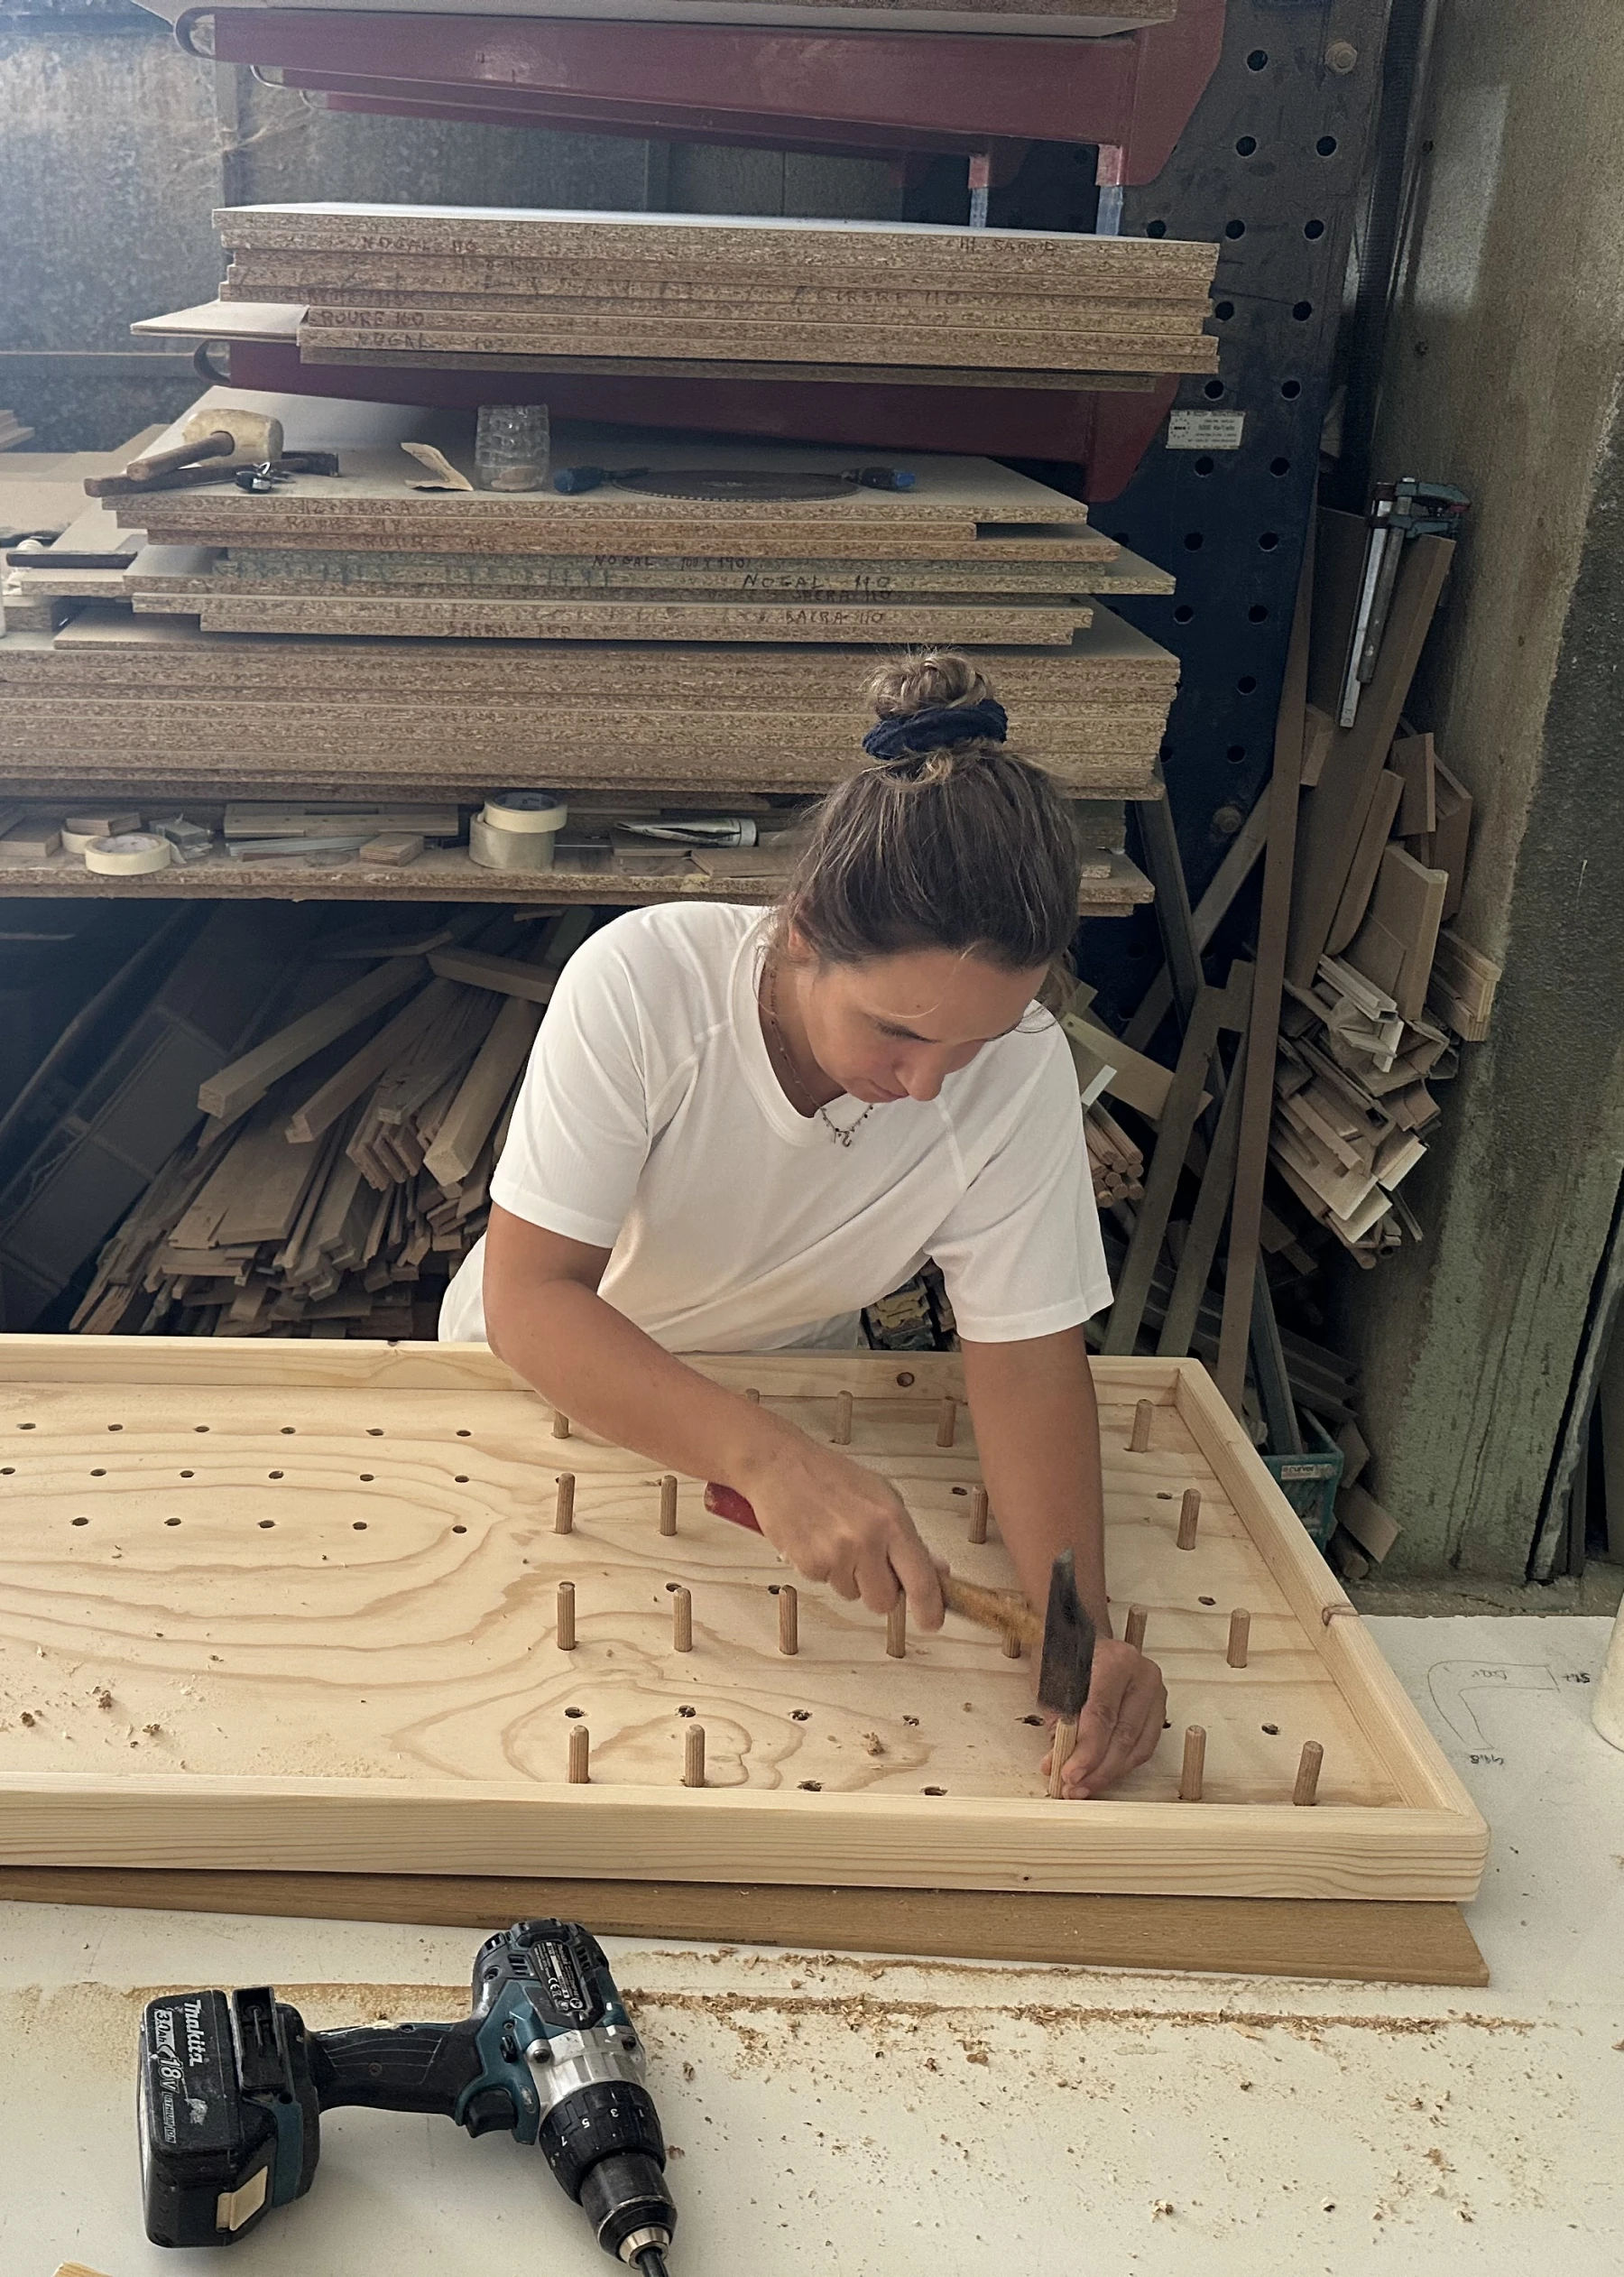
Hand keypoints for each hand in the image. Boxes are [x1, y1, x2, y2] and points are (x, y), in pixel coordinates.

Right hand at [734, 1427, 944, 1628]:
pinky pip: (825, 1584)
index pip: (920, 1580)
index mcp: (892, 1520)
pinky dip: (823, 1569)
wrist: (781, 1465)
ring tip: (837, 1539)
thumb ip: (909, 1538)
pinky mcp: (808, 1564)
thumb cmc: (832, 1476)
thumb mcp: (883, 1496)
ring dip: (848, 1577)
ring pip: (852, 1595)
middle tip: (870, 1565)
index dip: (929, 1609)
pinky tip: (818, 1540)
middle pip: (884, 1602)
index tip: (932, 1621)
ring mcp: (836, 1554)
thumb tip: (936, 1569)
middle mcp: (866, 1540)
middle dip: (880, 1592)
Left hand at [1043, 1639, 1166, 1798]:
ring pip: (1138, 1746)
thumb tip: (1057, 1763)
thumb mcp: (1051, 1686)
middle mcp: (1142, 1674)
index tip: (1068, 1774)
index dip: (1085, 1751)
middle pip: (1123, 1734)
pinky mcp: (1159, 1707)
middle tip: (1074, 1786)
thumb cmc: (1065, 1658)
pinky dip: (1123, 1764)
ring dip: (1110, 1772)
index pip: (1102, 1715)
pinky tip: (1103, 1774)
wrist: (1084, 1639)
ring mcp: (1155, 1691)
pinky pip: (1145, 1745)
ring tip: (1085, 1786)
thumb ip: (1058, 1726)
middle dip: (1097, 1768)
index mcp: (1114, 1661)